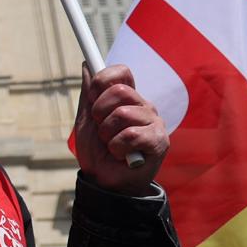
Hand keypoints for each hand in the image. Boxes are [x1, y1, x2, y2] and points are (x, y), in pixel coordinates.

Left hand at [73, 64, 168, 194]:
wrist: (104, 181)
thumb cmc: (97, 151)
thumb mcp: (86, 120)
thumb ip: (88, 93)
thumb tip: (86, 64)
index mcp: (127, 98)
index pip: (120, 72)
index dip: (101, 82)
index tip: (92, 98)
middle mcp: (143, 106)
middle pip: (119, 90)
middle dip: (99, 113)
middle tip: (101, 130)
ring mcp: (154, 122)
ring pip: (123, 114)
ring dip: (107, 134)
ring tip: (112, 145)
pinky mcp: (159, 141)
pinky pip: (131, 135)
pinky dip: (117, 148)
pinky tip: (122, 156)